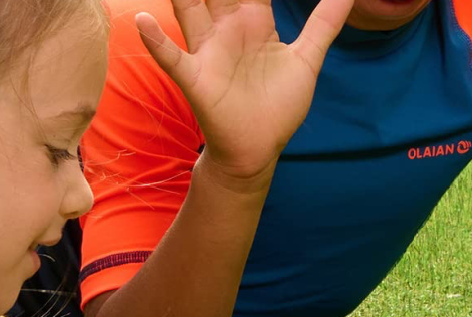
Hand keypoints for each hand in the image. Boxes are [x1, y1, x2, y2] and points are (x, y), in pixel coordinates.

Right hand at [137, 0, 353, 181]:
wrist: (259, 148)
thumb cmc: (278, 105)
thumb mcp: (307, 60)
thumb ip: (324, 24)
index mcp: (253, 21)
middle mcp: (226, 29)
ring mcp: (208, 52)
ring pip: (189, 8)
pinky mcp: (196, 79)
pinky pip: (172, 58)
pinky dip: (157, 41)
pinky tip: (147, 20)